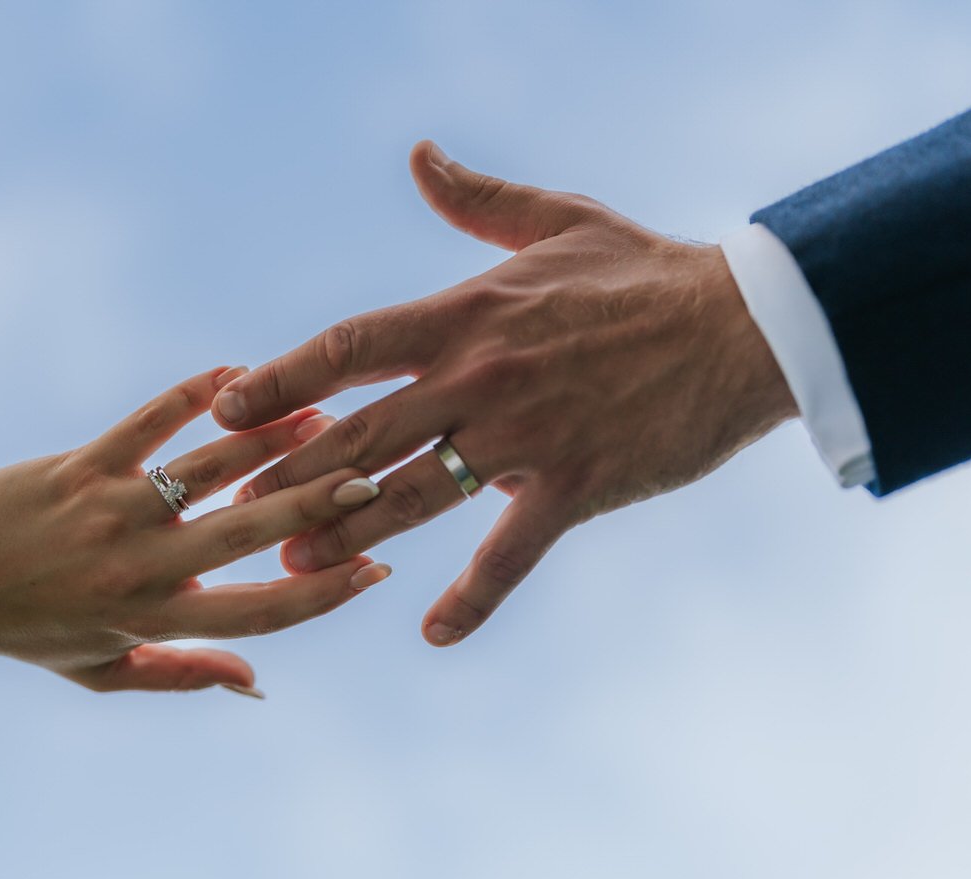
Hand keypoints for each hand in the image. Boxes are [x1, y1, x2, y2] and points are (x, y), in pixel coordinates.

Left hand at [0, 366, 390, 696]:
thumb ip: (182, 674)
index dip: (326, 593)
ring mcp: (109, 513)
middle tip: (373, 477)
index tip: (376, 568)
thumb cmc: (24, 632)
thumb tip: (259, 685)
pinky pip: (147, 423)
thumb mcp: (102, 671)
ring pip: (212, 470)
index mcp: (152, 621)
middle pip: (251, 532)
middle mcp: (140, 569)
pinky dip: (193, 395)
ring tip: (323, 418)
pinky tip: (235, 373)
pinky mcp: (76, 467)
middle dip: (320, 503)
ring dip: (274, 441)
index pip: (262, 612)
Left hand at [212, 142, 798, 646]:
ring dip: (346, 534)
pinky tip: (434, 631)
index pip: (348, 347)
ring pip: (413, 495)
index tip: (224, 407)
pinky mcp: (576, 487)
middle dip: (288, 474)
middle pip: (359, 433)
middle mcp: (481, 376)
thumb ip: (476, 199)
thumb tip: (418, 156)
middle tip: (232, 509)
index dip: (279, 379)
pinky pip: (511, 553)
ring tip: (292, 566)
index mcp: (466, 312)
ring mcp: (526, 436)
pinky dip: (473, 597)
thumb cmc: (646, 270)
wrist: (746, 326)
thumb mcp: (558, 218)